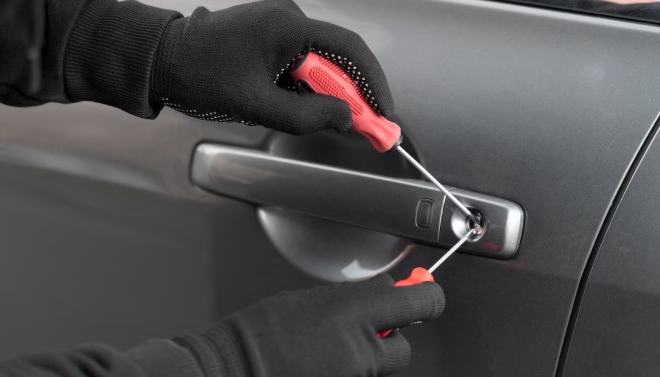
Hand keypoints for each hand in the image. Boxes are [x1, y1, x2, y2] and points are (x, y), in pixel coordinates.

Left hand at [150, 0, 393, 133]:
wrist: (158, 58)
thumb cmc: (197, 74)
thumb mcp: (255, 105)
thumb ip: (305, 115)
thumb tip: (344, 119)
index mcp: (288, 26)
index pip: (349, 50)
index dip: (372, 84)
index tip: (383, 113)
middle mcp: (287, 17)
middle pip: (337, 57)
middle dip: (351, 95)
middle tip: (365, 128)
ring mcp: (277, 23)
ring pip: (317, 62)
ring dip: (324, 92)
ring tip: (322, 121)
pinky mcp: (267, 34)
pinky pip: (299, 60)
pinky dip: (306, 85)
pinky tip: (296, 107)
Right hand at [174, 274, 444, 376]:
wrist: (232, 369)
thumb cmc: (259, 333)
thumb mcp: (308, 300)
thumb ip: (351, 300)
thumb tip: (381, 296)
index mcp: (352, 312)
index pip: (419, 303)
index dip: (427, 297)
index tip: (425, 291)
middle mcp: (360, 348)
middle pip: (404, 346)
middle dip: (390, 337)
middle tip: (369, 329)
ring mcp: (354, 375)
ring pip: (380, 367)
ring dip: (366, 357)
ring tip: (327, 350)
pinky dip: (347, 371)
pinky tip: (320, 363)